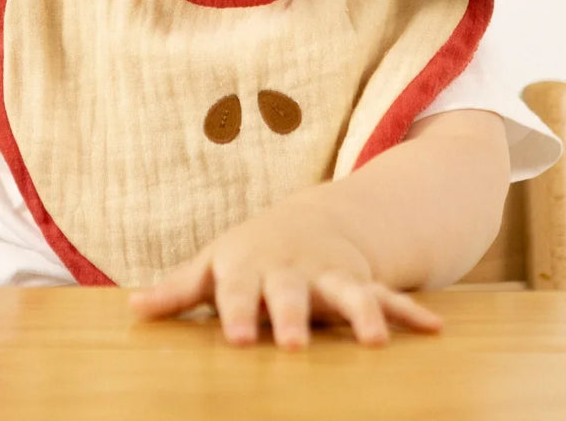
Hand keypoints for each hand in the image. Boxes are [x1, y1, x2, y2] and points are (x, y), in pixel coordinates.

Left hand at [128, 197, 441, 348]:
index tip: (237, 340)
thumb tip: (131, 308)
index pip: (240, 294)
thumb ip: (177, 290)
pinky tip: (434, 331)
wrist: (309, 219)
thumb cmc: (250, 253)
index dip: (238, 315)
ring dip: (362, 315)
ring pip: (348, 294)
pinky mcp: (361, 283)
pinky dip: (410, 312)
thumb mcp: (214, 265)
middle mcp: (293, 270)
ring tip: (375, 342)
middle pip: (291, 294)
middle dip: (293, 317)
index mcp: (251, 267)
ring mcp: (330, 275)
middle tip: (293, 345)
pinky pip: (389, 297)